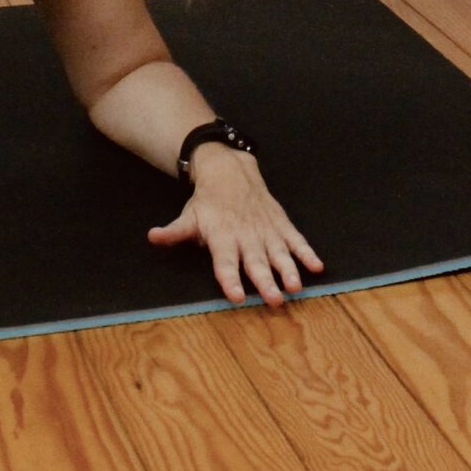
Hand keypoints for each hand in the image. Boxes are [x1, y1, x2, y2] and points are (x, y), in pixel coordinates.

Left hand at [148, 151, 323, 307]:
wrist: (230, 170)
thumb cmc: (208, 202)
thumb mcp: (188, 216)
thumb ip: (174, 232)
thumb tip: (152, 237)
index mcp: (222, 236)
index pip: (225, 262)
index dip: (230, 279)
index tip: (236, 296)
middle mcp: (246, 235)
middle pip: (256, 262)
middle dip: (265, 281)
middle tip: (274, 300)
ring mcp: (266, 230)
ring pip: (279, 252)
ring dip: (288, 269)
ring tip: (296, 287)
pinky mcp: (280, 224)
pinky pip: (296, 239)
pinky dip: (307, 252)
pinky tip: (317, 266)